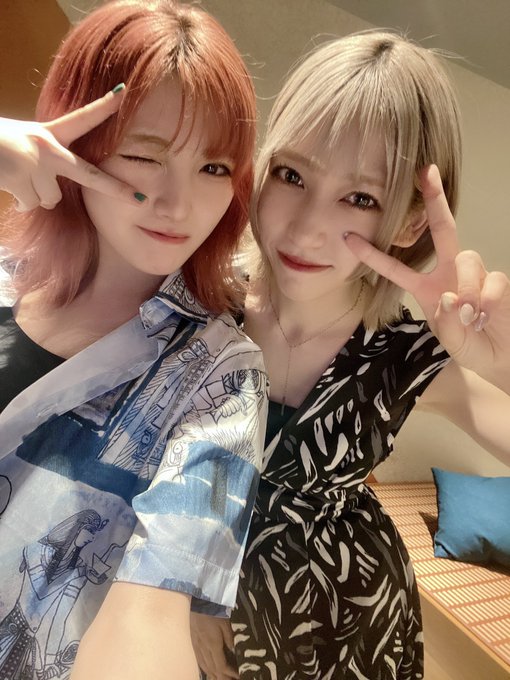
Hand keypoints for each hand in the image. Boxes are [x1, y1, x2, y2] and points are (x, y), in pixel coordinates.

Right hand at [0, 87, 139, 210]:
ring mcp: (36, 166)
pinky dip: (21, 202)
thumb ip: (48, 158)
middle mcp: (47, 148)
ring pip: (51, 198)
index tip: (124, 94)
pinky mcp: (23, 181)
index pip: (81, 118)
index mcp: (48, 133)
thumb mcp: (26, 141)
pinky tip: (11, 189)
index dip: (103, 107)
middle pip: (88, 175)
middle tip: (140, 200)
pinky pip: (31, 204)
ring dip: (36, 195)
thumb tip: (53, 193)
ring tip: (20, 180)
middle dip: (116, 189)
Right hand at [190, 612, 238, 679]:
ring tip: (220, 678)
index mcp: (213, 645)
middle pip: (212, 669)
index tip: (238, 675)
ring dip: (213, 675)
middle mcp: (203, 649)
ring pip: (204, 667)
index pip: (221, 666)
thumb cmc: (213, 610)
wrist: (197, 602)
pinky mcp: (193, 643)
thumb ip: (229, 638)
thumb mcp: (225, 622)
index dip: (229, 673)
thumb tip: (233, 650)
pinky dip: (205, 669)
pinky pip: (199, 661)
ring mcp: (196, 647)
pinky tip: (208, 670)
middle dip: (222, 677)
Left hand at [345, 164, 509, 390]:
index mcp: (427, 287)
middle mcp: (449, 273)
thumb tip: (451, 297)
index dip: (374, 254)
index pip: (397, 267)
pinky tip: (485, 316)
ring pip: (467, 260)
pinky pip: (492, 279)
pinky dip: (487, 299)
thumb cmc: (469, 345)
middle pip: (442, 228)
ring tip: (471, 318)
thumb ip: (447, 321)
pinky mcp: (498, 281)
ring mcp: (475, 274)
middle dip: (435, 199)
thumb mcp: (449, 339)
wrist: (499, 356)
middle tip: (426, 172)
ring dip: (466, 289)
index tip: (349, 237)